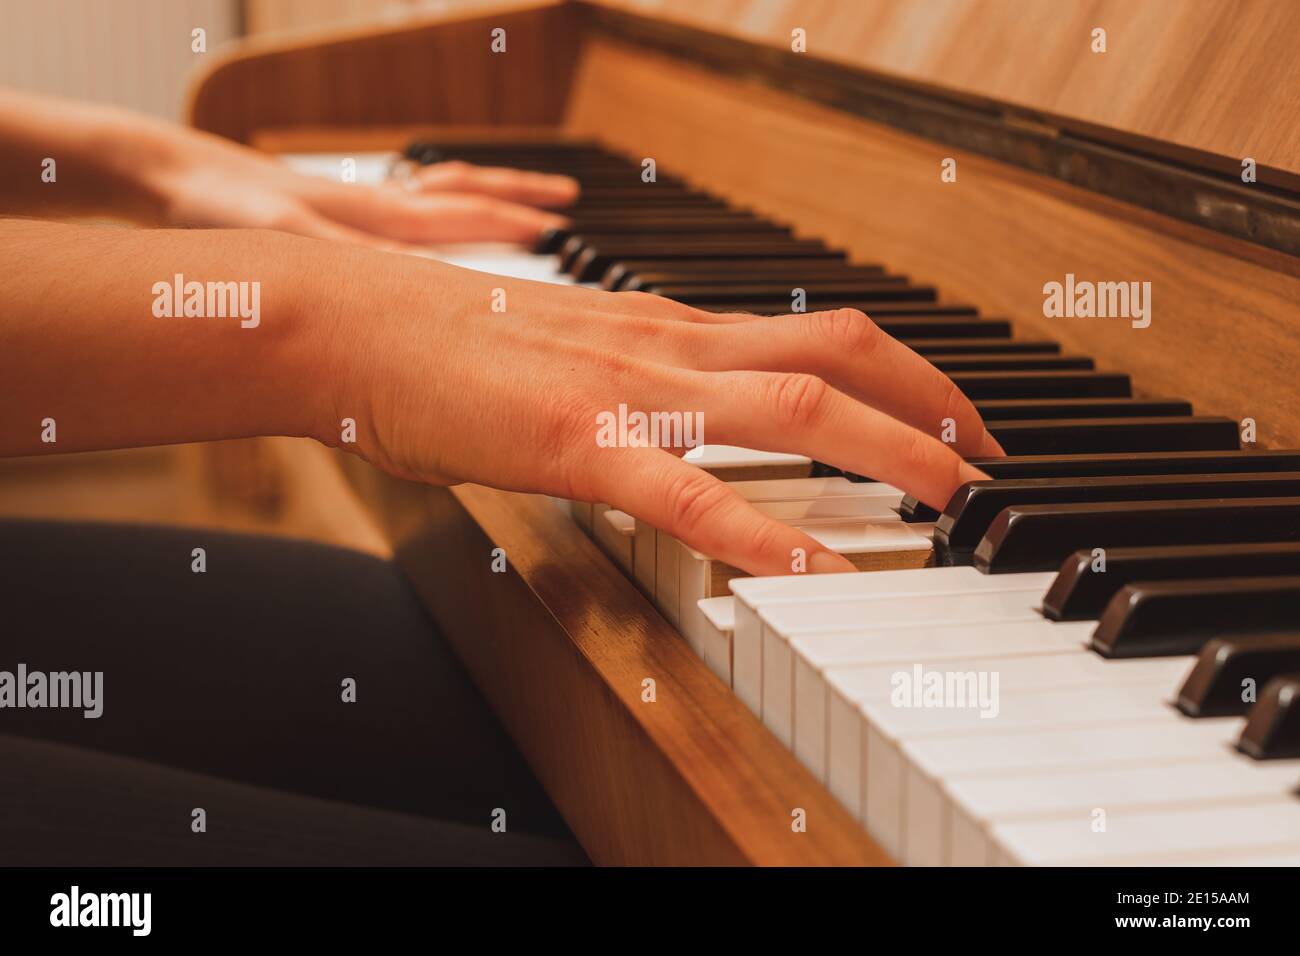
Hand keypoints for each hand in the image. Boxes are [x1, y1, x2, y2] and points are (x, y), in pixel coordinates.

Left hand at [150, 133, 575, 249]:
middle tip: (565, 201)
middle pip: (467, 193)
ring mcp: (360, 205)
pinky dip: (437, 202)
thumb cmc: (224, 208)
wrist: (172, 178)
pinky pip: (408, 200)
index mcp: (382, 216)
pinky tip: (431, 224)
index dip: (519, 223)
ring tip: (516, 200)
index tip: (565, 230)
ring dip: (484, 193)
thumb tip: (423, 285)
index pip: (470, 213)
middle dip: (519, 197)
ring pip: (441, 191)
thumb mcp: (291, 240)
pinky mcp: (337, 209)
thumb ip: (356, 261)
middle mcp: (380, 205)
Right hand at [317, 248, 1001, 576]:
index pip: (822, 333)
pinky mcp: (577, 442)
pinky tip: (814, 567)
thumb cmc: (458, 343)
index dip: (909, 373)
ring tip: (956, 503)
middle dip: (935, 407)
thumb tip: (700, 408)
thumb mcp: (577, 348)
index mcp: (671, 327)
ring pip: (793, 408)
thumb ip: (647, 374)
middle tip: (991, 465)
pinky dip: (762, 528)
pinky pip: (689, 491)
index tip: (956, 419)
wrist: (359, 326)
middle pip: (840, 357)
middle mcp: (671, 344)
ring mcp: (630, 390)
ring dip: (891, 452)